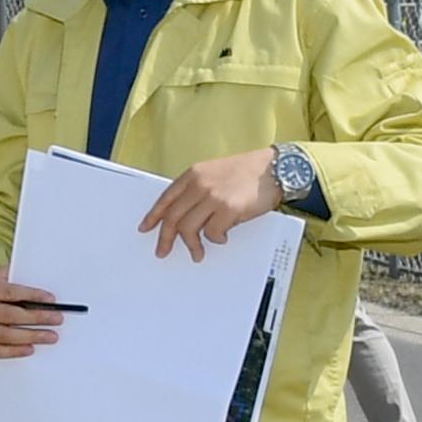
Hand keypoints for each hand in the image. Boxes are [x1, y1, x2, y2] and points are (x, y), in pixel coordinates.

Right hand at [0, 270, 70, 358]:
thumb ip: (13, 277)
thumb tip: (38, 286)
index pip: (10, 293)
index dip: (32, 296)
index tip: (51, 299)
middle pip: (11, 316)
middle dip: (37, 318)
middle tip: (57, 319)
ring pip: (6, 336)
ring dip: (31, 337)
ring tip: (51, 336)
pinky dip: (15, 351)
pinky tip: (30, 348)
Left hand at [140, 147, 283, 259]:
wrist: (275, 168)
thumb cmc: (247, 172)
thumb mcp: (215, 172)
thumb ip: (197, 189)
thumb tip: (184, 216)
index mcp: (193, 174)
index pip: (165, 198)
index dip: (153, 216)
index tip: (145, 228)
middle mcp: (199, 184)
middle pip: (172, 217)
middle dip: (165, 238)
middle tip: (163, 251)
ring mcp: (213, 196)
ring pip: (188, 228)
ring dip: (191, 245)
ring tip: (197, 253)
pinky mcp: (229, 208)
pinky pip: (212, 233)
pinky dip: (215, 239)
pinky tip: (222, 237)